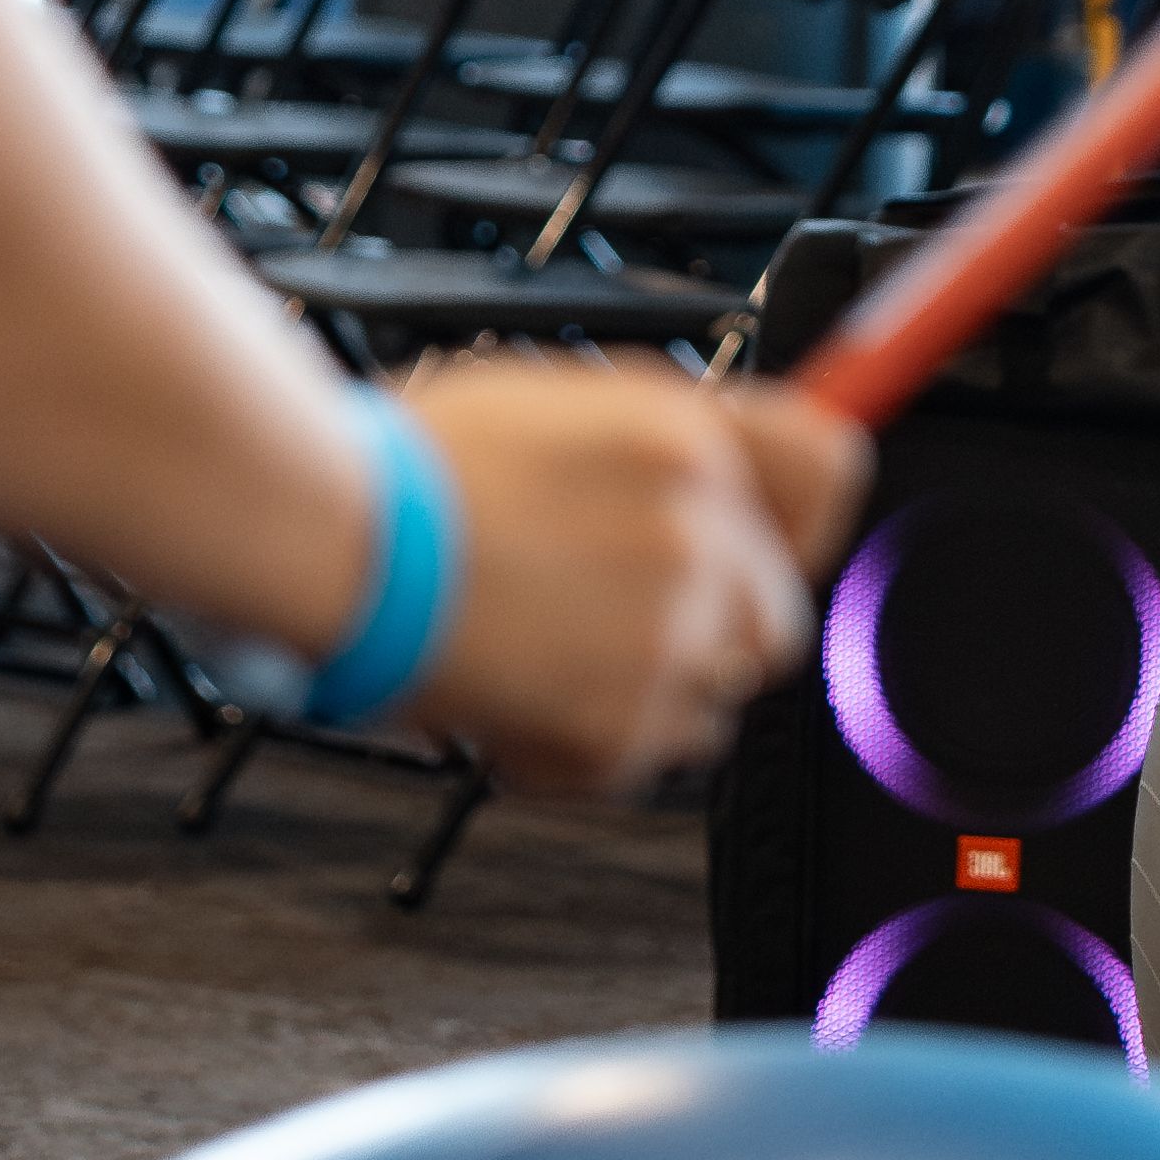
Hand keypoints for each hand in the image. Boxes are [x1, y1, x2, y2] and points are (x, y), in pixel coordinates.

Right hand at [389, 354, 867, 792]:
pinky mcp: (619, 728)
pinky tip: (518, 690)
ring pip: (714, 695)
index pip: (828, 469)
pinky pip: (645, 759)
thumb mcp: (562, 399)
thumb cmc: (418, 465)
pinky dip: (588, 742)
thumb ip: (667, 436)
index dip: (796, 511)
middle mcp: (699, 538)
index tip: (776, 532)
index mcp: (689, 440)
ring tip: (547, 646)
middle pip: (777, 610)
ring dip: (650, 686)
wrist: (332, 535)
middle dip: (712, 620)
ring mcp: (665, 640)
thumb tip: (735, 466)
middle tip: (612, 610)